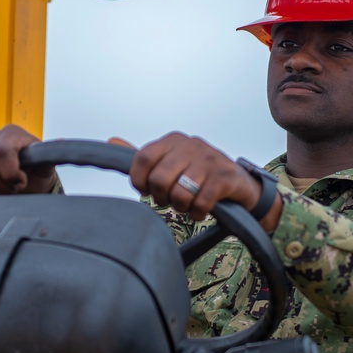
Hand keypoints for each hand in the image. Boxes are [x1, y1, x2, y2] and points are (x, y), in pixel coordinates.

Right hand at [0, 125, 56, 197]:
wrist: (25, 178)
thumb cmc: (36, 170)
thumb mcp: (45, 164)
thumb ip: (50, 155)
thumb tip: (61, 145)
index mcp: (10, 133)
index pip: (2, 152)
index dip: (11, 173)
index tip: (21, 183)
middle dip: (4, 187)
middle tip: (16, 190)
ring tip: (6, 190)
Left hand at [120, 132, 281, 227]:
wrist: (241, 185)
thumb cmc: (199, 176)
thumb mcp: (171, 162)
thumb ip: (143, 157)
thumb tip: (111, 140)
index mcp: (173, 140)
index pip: (142, 158)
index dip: (140, 181)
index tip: (147, 191)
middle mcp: (191, 145)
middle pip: (159, 178)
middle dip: (161, 197)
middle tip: (170, 200)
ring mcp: (209, 159)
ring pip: (180, 193)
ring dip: (182, 207)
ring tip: (188, 204)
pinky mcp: (225, 176)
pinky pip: (200, 202)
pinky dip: (198, 212)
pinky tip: (201, 209)